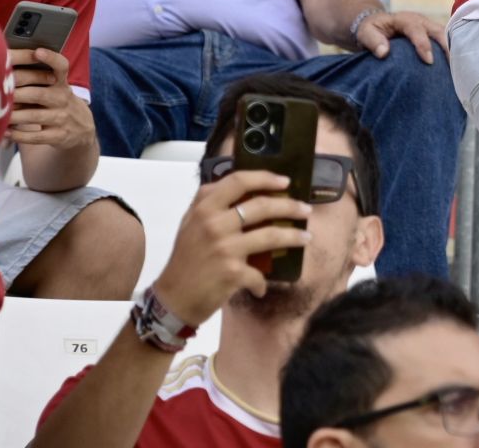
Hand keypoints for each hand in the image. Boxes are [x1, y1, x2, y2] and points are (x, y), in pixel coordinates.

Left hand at [7, 48, 93, 150]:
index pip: (61, 67)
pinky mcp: (59, 136)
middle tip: (0, 94)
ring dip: (14, 116)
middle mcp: (63, 99)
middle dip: (18, 94)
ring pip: (35, 116)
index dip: (51, 59)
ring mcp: (61, 118)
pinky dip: (19, 135)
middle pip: (39, 94)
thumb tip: (6, 77)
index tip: (38, 52)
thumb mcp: (57, 88)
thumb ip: (37, 81)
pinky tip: (6, 132)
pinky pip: (36, 136)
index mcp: (62, 84)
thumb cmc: (59, 104)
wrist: (81, 128)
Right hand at [150, 170, 310, 324]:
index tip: (285, 181)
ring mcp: (224, 247)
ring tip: (306, 238)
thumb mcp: (190, 224)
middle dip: (290, 206)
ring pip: (271, 235)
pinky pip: (259, 273)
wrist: (172, 300)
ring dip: (293, 237)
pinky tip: (262, 287)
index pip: (238, 181)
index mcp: (204, 208)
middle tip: (305, 210)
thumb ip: (212, 204)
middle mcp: (213, 224)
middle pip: (262, 205)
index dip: (265, 178)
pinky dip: (262, 282)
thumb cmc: (185, 260)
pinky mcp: (232, 271)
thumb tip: (247, 189)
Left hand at [355, 10, 446, 61]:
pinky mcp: (432, 34)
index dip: (423, 44)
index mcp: (404, 19)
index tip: (428, 61)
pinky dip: (449, 52)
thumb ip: (373, 41)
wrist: (377, 24)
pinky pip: (444, 41)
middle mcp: (420, 20)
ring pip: (444, 35)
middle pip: (437, 30)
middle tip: (450, 66)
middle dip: (445, 47)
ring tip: (456, 68)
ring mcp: (428, 26)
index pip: (416, 29)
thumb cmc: (371, 30)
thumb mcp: (366, 33)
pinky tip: (453, 67)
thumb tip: (384, 53)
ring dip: (450, 50)